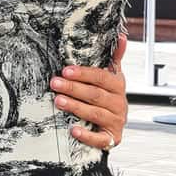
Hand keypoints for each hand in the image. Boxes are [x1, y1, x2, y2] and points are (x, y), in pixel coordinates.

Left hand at [49, 30, 128, 149]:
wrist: (114, 127)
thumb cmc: (109, 99)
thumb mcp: (112, 78)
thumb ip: (114, 58)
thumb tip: (120, 36)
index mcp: (118, 86)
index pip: (101, 77)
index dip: (84, 73)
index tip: (66, 70)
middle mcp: (119, 103)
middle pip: (95, 94)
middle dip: (74, 88)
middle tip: (55, 83)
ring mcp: (116, 122)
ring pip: (95, 113)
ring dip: (76, 106)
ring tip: (59, 101)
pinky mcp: (111, 139)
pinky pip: (99, 138)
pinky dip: (87, 135)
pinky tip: (74, 130)